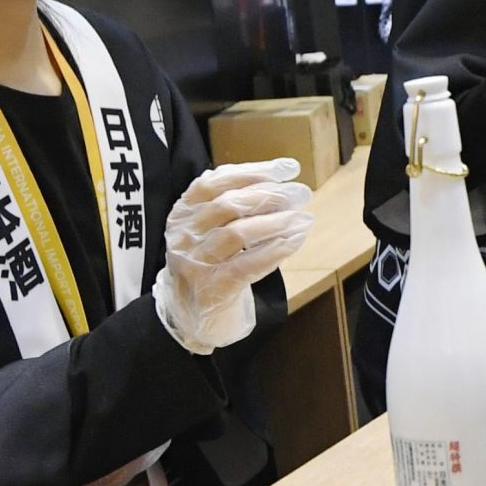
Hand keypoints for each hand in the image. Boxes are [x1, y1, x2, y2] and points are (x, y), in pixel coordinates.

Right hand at [154, 158, 313, 353]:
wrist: (190, 316)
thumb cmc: (209, 263)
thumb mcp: (209, 228)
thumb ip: (231, 203)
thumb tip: (276, 178)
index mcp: (182, 213)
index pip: (215, 182)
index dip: (254, 172)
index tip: (288, 169)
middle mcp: (183, 236)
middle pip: (227, 205)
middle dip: (269, 195)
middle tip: (301, 194)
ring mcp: (195, 263)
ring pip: (237, 234)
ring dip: (276, 222)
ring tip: (304, 218)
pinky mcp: (212, 290)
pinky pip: (246, 265)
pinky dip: (274, 251)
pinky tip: (295, 241)